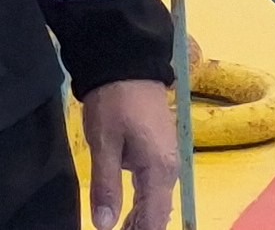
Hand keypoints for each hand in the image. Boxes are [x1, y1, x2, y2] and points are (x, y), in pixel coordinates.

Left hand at [80, 80, 182, 229]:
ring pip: (156, 200)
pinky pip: (154, 186)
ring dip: (140, 218)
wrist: (127, 61)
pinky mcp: (159, 149)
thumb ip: (106, 185)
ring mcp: (167, 158)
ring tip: (119, 228)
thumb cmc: (114, 100)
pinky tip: (126, 210)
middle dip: (139, 228)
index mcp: (159, 170)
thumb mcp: (104, 142)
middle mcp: (170, 169)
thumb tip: (105, 225)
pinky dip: (142, 202)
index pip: (155, 219)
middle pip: (158, 213)